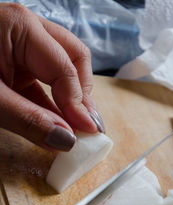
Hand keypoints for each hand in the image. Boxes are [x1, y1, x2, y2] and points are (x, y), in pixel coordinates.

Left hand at [0, 3, 104, 150]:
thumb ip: (29, 119)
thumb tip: (66, 141)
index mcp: (21, 27)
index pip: (66, 67)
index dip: (79, 103)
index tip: (86, 132)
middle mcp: (28, 30)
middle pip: (74, 58)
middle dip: (83, 93)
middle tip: (86, 124)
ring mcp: (23, 46)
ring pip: (64, 69)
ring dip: (72, 99)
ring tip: (79, 125)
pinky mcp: (16, 62)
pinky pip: (45, 81)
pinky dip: (53, 103)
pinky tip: (58, 122)